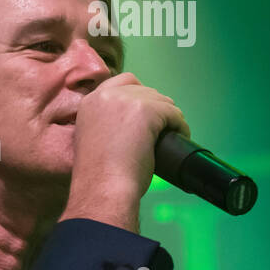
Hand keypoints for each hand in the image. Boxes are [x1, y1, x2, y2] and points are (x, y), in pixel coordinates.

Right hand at [61, 72, 190, 229]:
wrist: (102, 187)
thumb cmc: (97, 175)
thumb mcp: (92, 138)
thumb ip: (104, 124)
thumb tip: (129, 125)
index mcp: (90, 102)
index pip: (121, 82)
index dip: (138, 95)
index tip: (146, 113)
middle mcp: (106, 95)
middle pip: (144, 90)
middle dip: (155, 107)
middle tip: (160, 129)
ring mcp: (126, 100)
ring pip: (161, 100)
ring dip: (168, 117)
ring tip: (169, 135)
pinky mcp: (147, 110)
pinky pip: (173, 113)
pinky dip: (180, 126)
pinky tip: (179, 137)